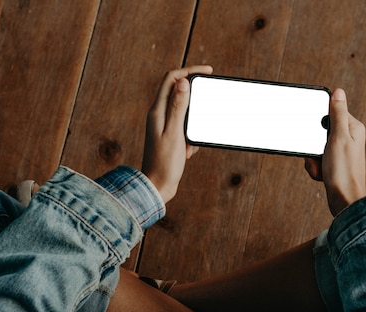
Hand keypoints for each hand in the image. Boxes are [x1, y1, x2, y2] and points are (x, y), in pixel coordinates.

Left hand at [142, 65, 213, 202]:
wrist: (157, 187)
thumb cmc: (164, 163)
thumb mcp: (175, 133)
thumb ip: (178, 107)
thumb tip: (182, 82)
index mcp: (157, 111)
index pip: (172, 78)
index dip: (190, 70)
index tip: (208, 71)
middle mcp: (158, 115)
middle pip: (178, 92)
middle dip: (194, 99)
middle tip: (206, 105)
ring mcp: (163, 125)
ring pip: (184, 113)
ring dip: (193, 124)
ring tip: (190, 143)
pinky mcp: (169, 136)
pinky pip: (184, 128)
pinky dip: (191, 137)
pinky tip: (187, 152)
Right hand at [304, 88, 365, 215]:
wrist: (344, 201)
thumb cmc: (343, 172)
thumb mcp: (338, 138)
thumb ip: (337, 114)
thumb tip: (339, 91)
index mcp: (353, 128)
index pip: (330, 113)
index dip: (318, 123)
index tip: (317, 134)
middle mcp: (349, 138)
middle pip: (320, 131)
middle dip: (313, 146)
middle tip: (320, 156)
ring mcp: (341, 152)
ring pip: (316, 148)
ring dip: (313, 159)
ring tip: (322, 168)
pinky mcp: (335, 164)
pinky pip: (317, 160)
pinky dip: (316, 168)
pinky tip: (322, 175)